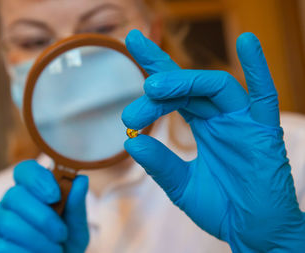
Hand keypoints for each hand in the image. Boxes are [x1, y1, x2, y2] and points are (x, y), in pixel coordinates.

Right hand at [0, 160, 88, 252]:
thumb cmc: (62, 246)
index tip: (55, 196)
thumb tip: (81, 180)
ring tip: (54, 250)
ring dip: (36, 239)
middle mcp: (8, 203)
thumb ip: (76, 206)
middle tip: (61, 234)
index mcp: (31, 192)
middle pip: (15, 195)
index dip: (38, 178)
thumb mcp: (75, 228)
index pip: (25, 170)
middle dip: (43, 217)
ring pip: (6, 221)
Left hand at [122, 30, 304, 251]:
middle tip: (133, 106)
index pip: (176, 91)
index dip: (156, 67)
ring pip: (216, 86)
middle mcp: (221, 117)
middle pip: (189, 87)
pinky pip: (264, 96)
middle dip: (160, 86)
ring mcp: (242, 121)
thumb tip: (131, 143)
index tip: (131, 44)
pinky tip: (247, 42)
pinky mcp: (263, 131)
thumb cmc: (222, 207)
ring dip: (184, 82)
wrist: (253, 233)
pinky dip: (258, 69)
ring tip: (153, 87)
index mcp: (203, 126)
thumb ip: (160, 165)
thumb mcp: (182, 186)